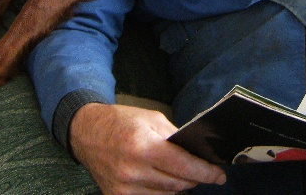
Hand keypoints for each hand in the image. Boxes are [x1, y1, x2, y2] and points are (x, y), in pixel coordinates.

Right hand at [69, 103, 226, 194]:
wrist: (86, 133)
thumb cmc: (120, 122)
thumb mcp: (151, 118)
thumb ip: (175, 137)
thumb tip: (197, 153)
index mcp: (142, 146)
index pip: (183, 167)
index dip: (206, 173)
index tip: (219, 175)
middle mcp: (132, 170)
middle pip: (178, 184)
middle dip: (195, 178)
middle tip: (203, 172)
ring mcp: (123, 188)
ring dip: (179, 186)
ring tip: (182, 174)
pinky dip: (161, 192)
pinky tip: (162, 180)